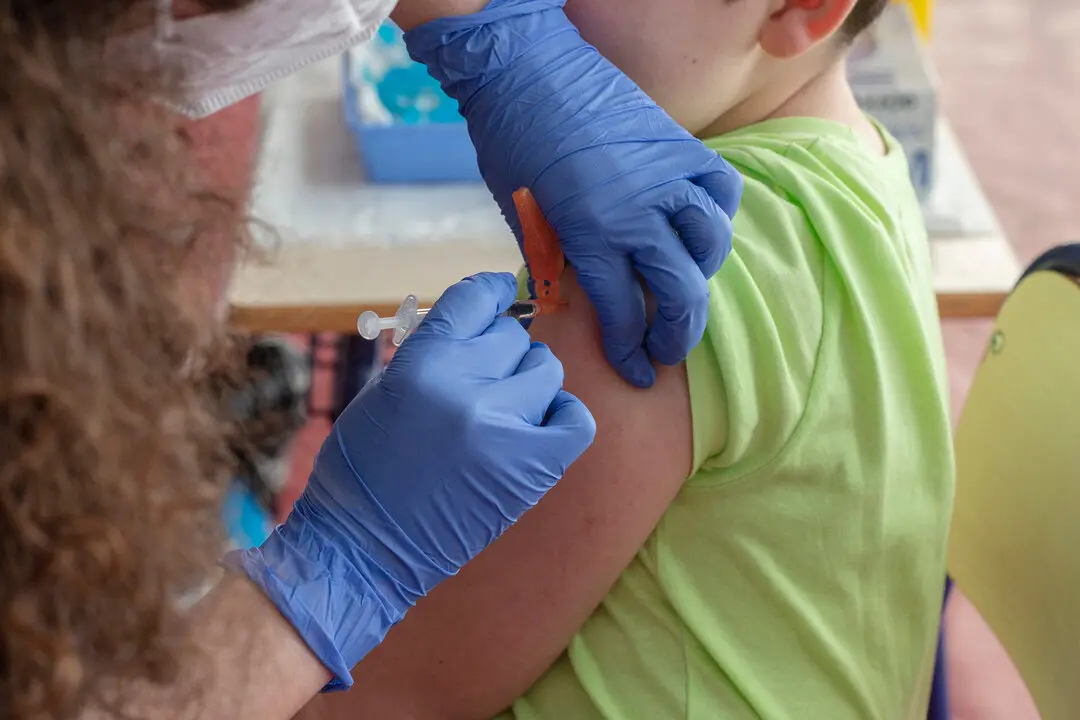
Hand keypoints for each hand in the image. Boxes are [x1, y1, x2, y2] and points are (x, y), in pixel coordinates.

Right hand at [226, 273, 594, 687]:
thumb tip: (480, 326)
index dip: (492, 291)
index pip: (474, 297)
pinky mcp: (530, 470)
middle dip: (498, 352)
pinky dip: (562, 417)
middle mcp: (463, 388)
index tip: (501, 293)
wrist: (362, 548)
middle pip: (512, 336)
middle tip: (482, 380)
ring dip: (528, 383)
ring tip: (504, 409)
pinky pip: (576, 420)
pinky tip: (539, 426)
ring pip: (546, 370)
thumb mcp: (385, 390)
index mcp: (419, 363)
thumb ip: (433, 352)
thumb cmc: (363, 468)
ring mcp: (502, 429)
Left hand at [405, 0, 742, 387]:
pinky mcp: (681, 145)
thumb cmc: (512, 145)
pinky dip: (717, 214)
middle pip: (679, 291)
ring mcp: (667, 176)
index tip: (637, 372)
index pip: (623, 313)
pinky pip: (722, 190)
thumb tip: (583, 297)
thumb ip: (559, 262)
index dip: (631, 351)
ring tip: (684, 285)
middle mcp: (638, 212)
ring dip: (701, 275)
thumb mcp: (525, 218)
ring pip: (711, 244)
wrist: (525, 70)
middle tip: (667, 349)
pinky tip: (699, 227)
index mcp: (590, 235)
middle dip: (677, 333)